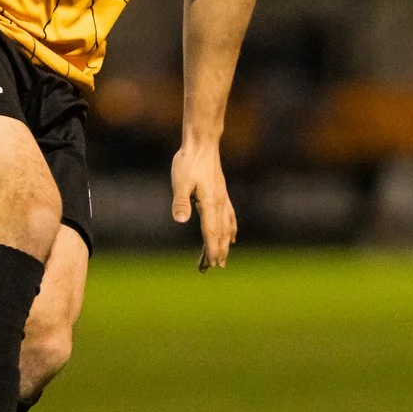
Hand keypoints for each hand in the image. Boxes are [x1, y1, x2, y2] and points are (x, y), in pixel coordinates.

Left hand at [170, 141, 236, 271]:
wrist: (202, 143)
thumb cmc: (189, 162)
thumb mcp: (180, 181)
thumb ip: (180, 201)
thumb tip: (180, 220)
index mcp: (210, 203)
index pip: (211, 232)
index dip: (211, 249)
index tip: (211, 264)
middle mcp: (220, 203)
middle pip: (220, 233)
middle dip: (218, 251)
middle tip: (213, 268)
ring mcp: (223, 199)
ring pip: (226, 227)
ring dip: (224, 244)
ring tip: (222, 259)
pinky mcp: (222, 194)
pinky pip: (229, 217)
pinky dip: (231, 230)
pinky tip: (232, 237)